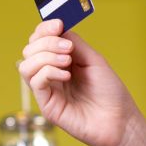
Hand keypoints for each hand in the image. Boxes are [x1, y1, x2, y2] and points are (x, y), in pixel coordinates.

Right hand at [18, 19, 139, 145]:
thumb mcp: (94, 60)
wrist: (120, 120)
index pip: (39, 40)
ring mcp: (47, 90)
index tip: (58, 24)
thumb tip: (58, 28)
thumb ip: (75, 43)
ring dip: (45, 56)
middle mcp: (50, 74)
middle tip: (67, 48)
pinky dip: (48, 72)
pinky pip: (35, 82)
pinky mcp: (47, 106)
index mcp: (60, 61)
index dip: (44, 29)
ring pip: (25, 65)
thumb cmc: (110, 92)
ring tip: (67, 61)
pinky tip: (66, 75)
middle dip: (45, 42)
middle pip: (29, 50)